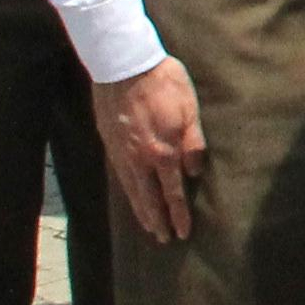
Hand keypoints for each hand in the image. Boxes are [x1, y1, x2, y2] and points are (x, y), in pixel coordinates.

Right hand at [94, 61, 205, 244]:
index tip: (183, 233)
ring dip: (140, 210)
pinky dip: (127, 191)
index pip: (173, 193)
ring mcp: (121, 152)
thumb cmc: (163, 82)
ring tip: (147, 226)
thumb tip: (195, 172)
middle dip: (157, 220)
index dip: (178, 214)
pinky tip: (131, 195)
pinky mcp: (110, 142)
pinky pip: (119, 175)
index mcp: (162, 152)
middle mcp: (139, 158)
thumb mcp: (190, 110)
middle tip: (163, 239)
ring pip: (131, 189)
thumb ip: (193, 143)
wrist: (124, 64)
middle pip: (148, 198)